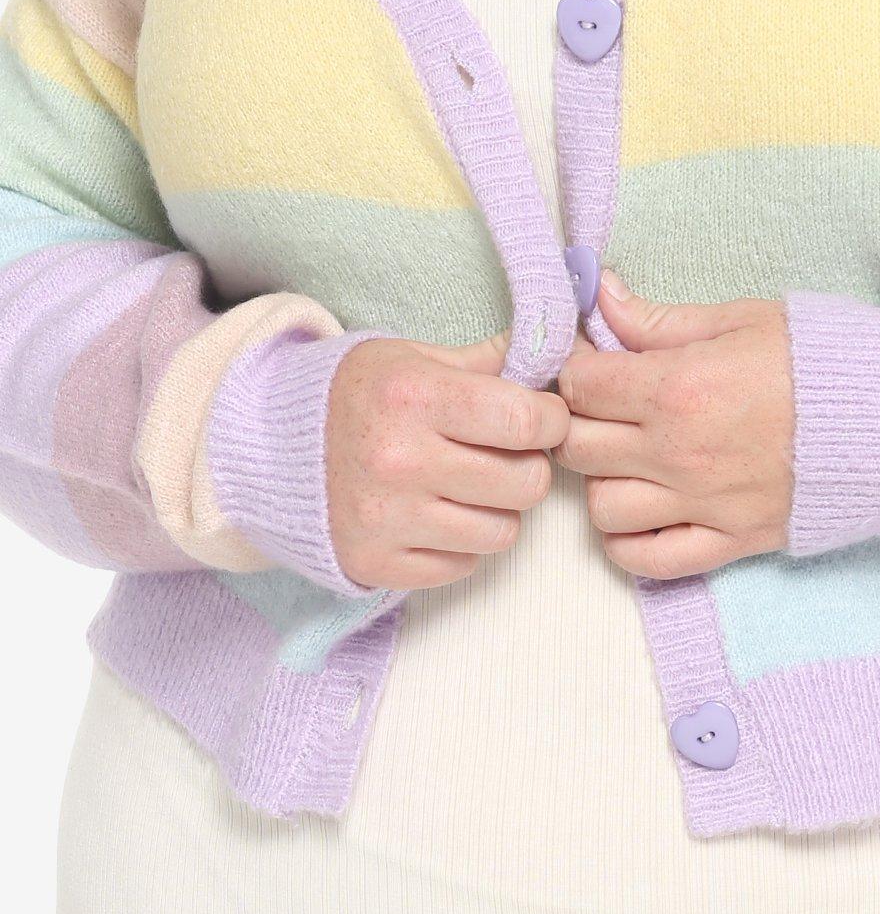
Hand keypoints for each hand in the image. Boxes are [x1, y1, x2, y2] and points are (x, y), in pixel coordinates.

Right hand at [327, 334, 568, 589]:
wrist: (272, 448)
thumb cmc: (359, 395)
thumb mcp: (417, 358)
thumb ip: (494, 358)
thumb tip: (574, 347)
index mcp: (414, 396)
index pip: (528, 420)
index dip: (550, 419)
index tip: (539, 416)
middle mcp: (399, 459)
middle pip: (527, 482)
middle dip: (528, 465)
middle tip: (503, 452)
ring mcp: (386, 518)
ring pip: (504, 531)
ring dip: (498, 508)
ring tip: (468, 483)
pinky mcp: (376, 563)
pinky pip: (464, 565)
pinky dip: (462, 543)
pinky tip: (437, 513)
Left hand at [555, 273, 794, 578]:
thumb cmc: (819, 361)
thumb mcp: (738, 320)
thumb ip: (659, 319)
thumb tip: (599, 296)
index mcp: (678, 387)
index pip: (578, 385)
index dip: (574, 369)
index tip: (590, 364)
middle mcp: (679, 452)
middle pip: (577, 447)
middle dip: (579, 422)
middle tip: (604, 409)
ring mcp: (701, 503)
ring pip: (601, 508)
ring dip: (603, 482)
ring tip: (628, 459)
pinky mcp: (729, 541)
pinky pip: (647, 559)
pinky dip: (629, 542)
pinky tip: (642, 510)